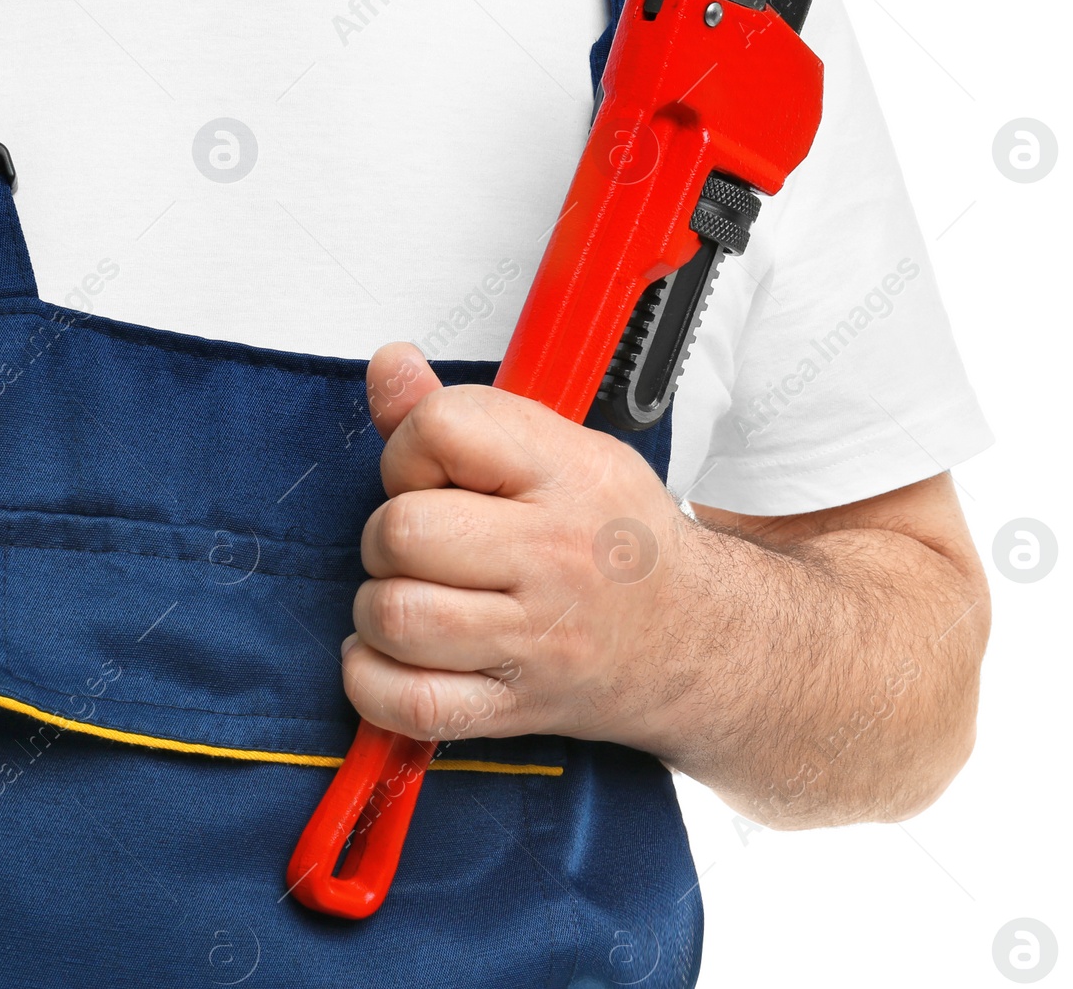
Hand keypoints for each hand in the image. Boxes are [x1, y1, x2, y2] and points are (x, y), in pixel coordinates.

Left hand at [342, 342, 697, 750]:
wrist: (696, 638)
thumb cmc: (618, 539)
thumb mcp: (562, 449)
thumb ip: (461, 411)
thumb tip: (388, 365)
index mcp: (566, 474)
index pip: (441, 429)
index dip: (412, 449)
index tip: (433, 473)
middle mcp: (552, 556)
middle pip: (402, 531)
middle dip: (387, 535)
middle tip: (421, 546)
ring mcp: (534, 640)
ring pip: (397, 617)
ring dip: (380, 610)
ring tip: (414, 599)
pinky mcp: (514, 707)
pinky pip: (410, 704)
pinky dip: (376, 680)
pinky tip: (395, 657)